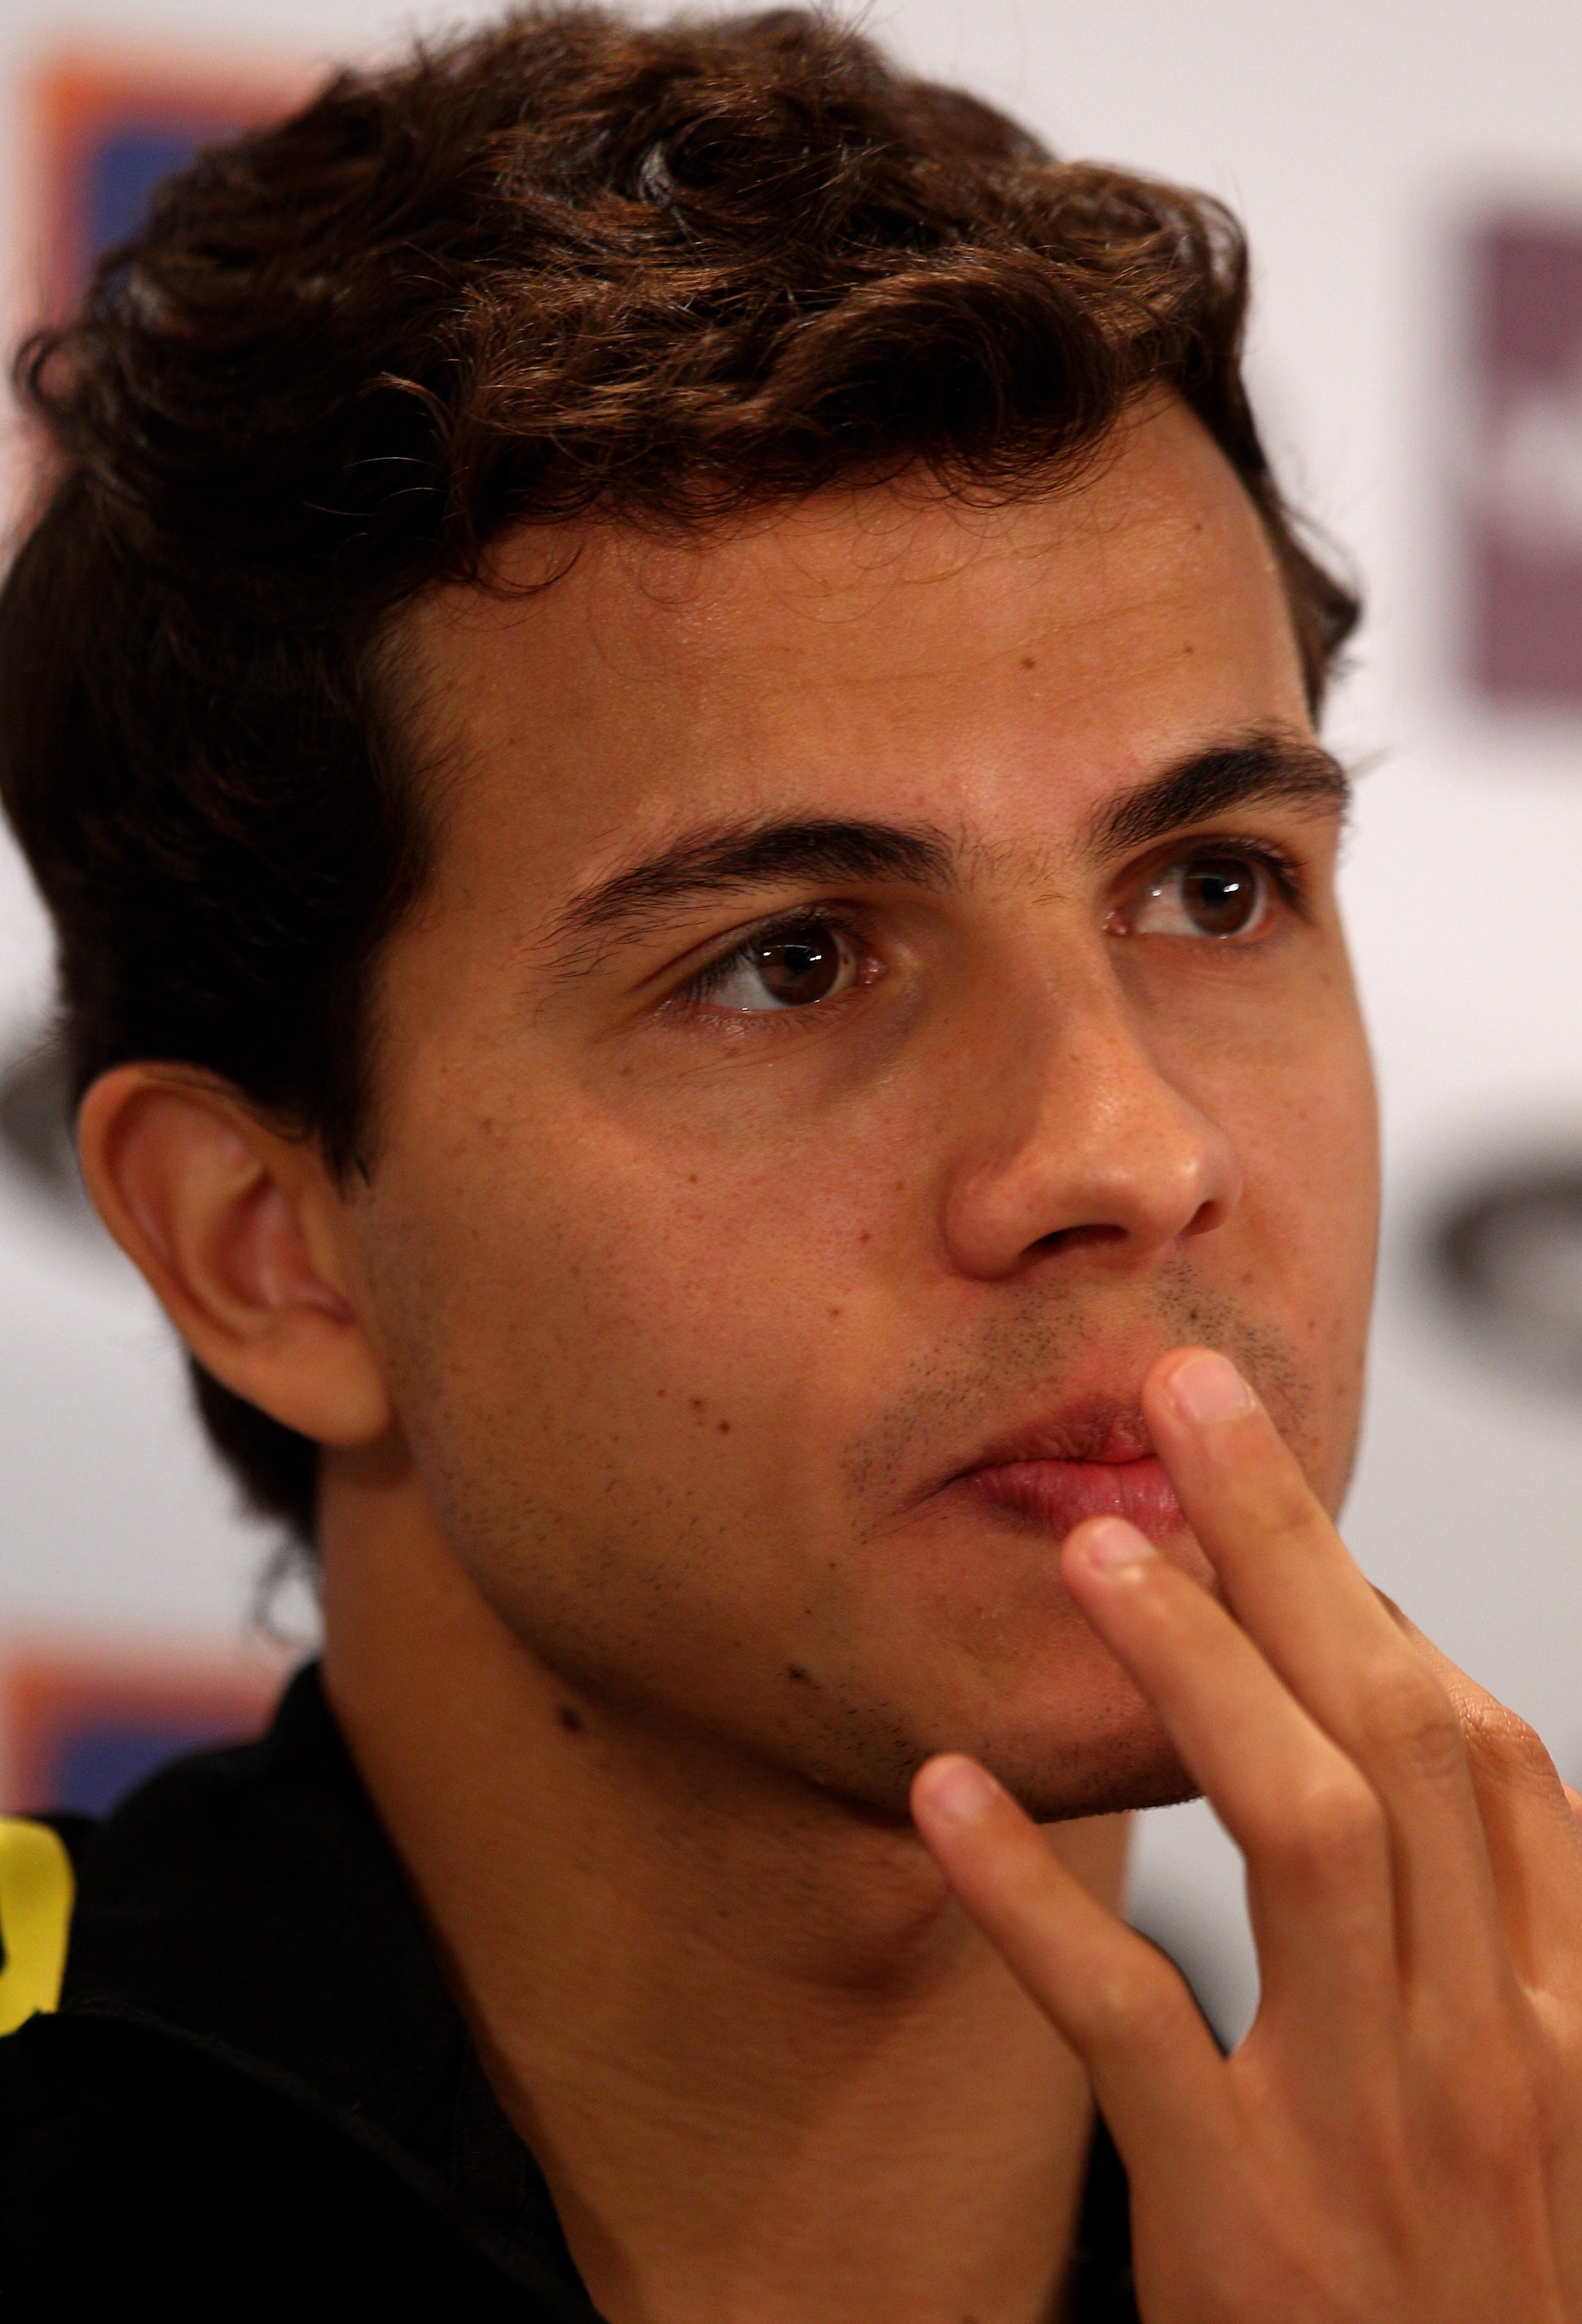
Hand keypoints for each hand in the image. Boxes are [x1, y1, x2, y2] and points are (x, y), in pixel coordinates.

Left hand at [911, 1348, 1581, 2322]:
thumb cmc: (1473, 2306)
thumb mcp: (1529, 2123)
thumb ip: (1488, 1948)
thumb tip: (1390, 1743)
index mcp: (1564, 2023)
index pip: (1489, 1757)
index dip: (1381, 1609)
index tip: (1279, 1509)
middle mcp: (1487, 2054)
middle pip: (1397, 1735)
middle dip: (1296, 1550)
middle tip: (1191, 1399)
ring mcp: (1370, 2135)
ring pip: (1304, 1835)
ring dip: (1197, 1672)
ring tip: (1098, 1553)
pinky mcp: (1242, 2227)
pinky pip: (1130, 2023)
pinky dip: (1036, 1900)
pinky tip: (947, 1795)